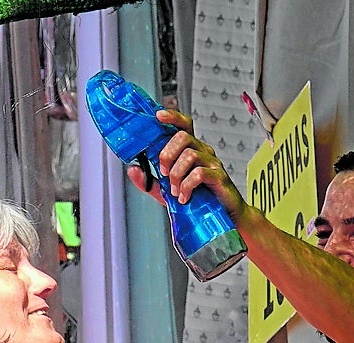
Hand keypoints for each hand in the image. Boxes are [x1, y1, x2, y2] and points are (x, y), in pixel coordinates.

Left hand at [126, 110, 250, 217]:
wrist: (220, 216)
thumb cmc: (197, 199)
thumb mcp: (167, 191)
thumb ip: (150, 181)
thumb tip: (132, 170)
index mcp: (190, 149)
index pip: (184, 125)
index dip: (172, 117)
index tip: (158, 116)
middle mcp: (202, 151)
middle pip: (183, 137)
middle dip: (167, 154)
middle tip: (164, 173)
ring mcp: (212, 163)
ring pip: (189, 155)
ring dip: (176, 175)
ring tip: (175, 191)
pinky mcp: (219, 176)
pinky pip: (199, 173)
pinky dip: (187, 186)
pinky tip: (185, 197)